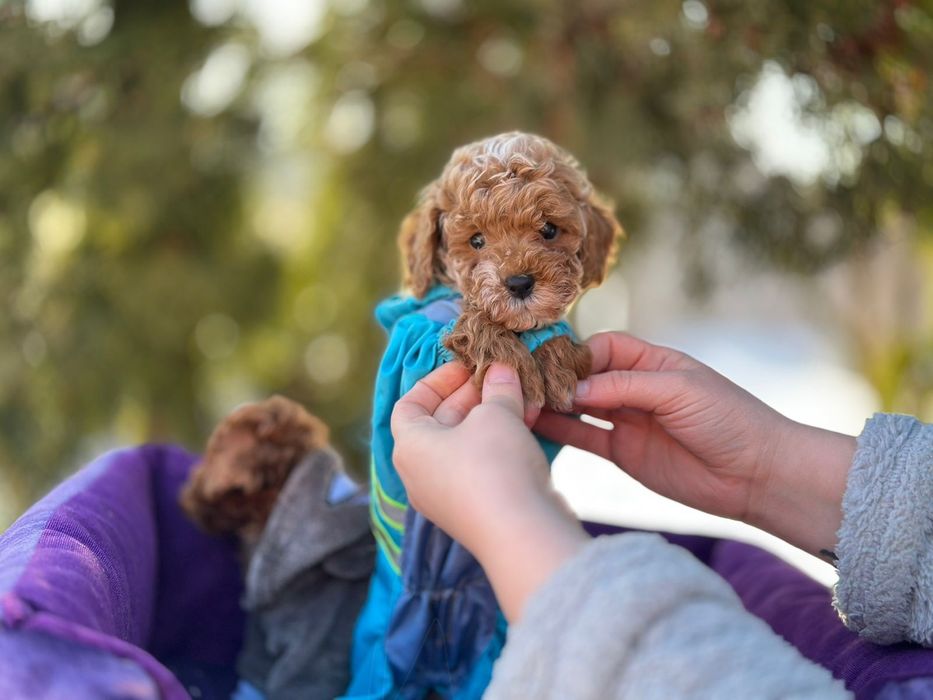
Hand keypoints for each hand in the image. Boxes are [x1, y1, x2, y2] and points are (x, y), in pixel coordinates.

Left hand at [391, 362, 586, 619]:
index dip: (437, 380)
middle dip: (473, 395)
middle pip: (441, 423)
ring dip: (493, 417)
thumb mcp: (496, 414)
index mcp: (409, 447)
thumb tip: (501, 371)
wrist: (520, 532)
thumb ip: (497, 388)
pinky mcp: (476, 510)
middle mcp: (420, 474)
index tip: (467, 366)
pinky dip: (501, 443)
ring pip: (467, 445)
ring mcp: (448, 496)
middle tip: (502, 374)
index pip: (409, 404)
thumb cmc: (494, 464)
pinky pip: (482, 467)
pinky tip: (530, 424)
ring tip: (522, 395)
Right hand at [535, 332, 855, 555]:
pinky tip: (535, 426)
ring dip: (552, 404)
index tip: (551, 365)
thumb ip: (625, 386)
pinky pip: (584, 438)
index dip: (576, 355)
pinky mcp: (623, 452)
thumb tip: (574, 388)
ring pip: (578, 407)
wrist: (757, 474)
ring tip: (521, 404)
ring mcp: (627, 421)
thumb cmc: (729, 420)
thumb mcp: (678, 390)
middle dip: (555, 378)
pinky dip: (560, 432)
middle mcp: (635, 389)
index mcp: (652, 362)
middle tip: (524, 383)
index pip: (602, 349)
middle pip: (585, 376)